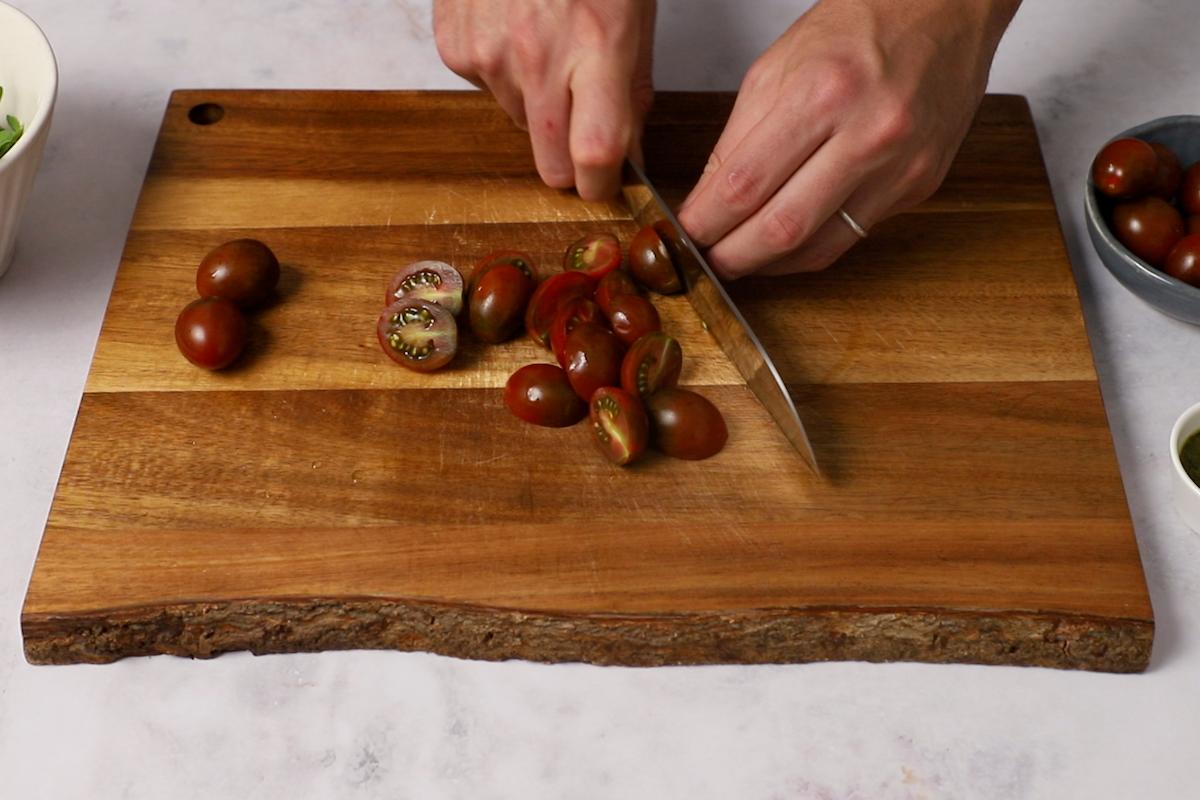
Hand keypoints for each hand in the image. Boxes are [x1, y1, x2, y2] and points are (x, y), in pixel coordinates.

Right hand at [433, 0, 656, 200]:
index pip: (595, 153)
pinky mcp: (456, 47)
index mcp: (597, 44)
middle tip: (582, 131)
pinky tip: (514, 32)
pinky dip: (503, 75)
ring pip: (518, 125)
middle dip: (570, 163)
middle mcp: (538, 55)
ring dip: (536, 107)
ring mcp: (489, 53)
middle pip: (550, 163)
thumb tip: (629, 155)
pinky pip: (486, 91)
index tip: (605, 184)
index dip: (601, 183)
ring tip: (547, 50)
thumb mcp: (634, 16)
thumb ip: (632, 93)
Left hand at [677, 0, 1020, 278]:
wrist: (945, 11)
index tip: (685, 232)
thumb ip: (739, 138)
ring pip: (818, 247)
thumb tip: (706, 200)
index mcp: (823, 93)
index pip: (743, 183)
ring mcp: (900, 166)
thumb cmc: (860, 26)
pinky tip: (783, 247)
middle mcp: (868, 134)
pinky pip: (851, 238)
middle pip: (781, 227)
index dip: (705, 220)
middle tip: (706, 261)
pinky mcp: (920, 186)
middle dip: (731, 255)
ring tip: (739, 260)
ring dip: (768, 265)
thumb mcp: (777, 66)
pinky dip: (808, 250)